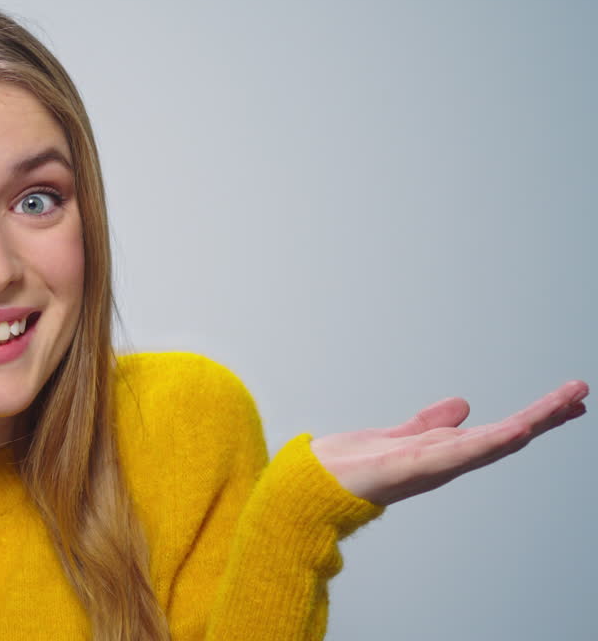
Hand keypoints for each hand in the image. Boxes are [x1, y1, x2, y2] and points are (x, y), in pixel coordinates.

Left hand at [310, 380, 587, 505]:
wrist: (311, 489)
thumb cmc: (351, 468)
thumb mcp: (397, 436)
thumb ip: (428, 423)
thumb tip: (462, 405)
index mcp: (443, 452)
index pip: (500, 431)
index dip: (535, 416)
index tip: (568, 400)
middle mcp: (443, 462)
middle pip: (505, 436)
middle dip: (544, 416)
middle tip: (581, 394)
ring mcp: (429, 466)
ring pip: (489, 442)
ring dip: (528, 423)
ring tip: (564, 404)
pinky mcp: (408, 467)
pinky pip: (453, 454)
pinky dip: (485, 443)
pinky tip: (514, 431)